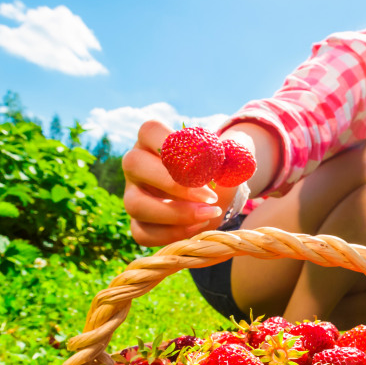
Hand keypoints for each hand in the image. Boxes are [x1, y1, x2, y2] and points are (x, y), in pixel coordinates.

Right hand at [122, 120, 233, 245]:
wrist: (218, 196)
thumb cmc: (217, 170)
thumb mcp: (228, 158)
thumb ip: (233, 153)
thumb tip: (230, 162)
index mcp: (153, 139)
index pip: (150, 130)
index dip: (175, 147)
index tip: (205, 165)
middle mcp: (136, 165)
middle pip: (134, 164)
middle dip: (174, 184)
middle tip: (210, 197)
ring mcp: (132, 194)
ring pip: (135, 204)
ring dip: (175, 214)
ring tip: (209, 214)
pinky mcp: (137, 222)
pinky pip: (142, 233)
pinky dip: (172, 234)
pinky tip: (198, 226)